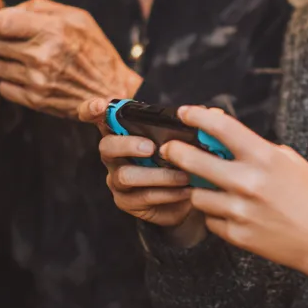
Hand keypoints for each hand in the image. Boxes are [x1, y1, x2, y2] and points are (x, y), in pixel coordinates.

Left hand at [0, 0, 140, 118]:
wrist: (112, 90)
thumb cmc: (94, 49)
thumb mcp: (74, 16)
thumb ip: (32, 6)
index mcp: (53, 29)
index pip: (0, 22)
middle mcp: (42, 55)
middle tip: (4, 38)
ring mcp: (37, 80)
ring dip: (2, 60)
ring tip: (24, 58)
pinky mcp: (34, 100)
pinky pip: (3, 86)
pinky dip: (10, 79)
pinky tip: (28, 75)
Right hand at [84, 98, 205, 245]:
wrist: (185, 197)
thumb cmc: (179, 159)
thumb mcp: (186, 140)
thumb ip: (195, 125)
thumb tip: (214, 113)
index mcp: (124, 130)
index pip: (98, 116)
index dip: (93, 108)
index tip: (100, 105)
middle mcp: (114, 154)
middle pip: (107, 146)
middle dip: (128, 145)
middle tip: (151, 148)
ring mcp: (117, 179)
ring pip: (126, 176)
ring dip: (158, 175)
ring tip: (183, 176)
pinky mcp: (127, 201)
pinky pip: (143, 197)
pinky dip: (167, 193)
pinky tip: (186, 191)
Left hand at [162, 105, 307, 284]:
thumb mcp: (289, 160)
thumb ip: (256, 147)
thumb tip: (223, 132)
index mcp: (264, 158)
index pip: (221, 127)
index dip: (197, 116)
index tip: (185, 112)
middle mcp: (247, 182)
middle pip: (193, 161)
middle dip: (175, 151)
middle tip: (169, 148)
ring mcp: (239, 210)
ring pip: (197, 194)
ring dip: (200, 188)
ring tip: (212, 187)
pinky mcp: (236, 234)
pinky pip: (210, 218)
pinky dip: (215, 213)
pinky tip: (230, 210)